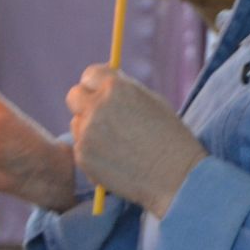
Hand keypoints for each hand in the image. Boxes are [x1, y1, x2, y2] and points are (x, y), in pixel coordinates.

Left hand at [67, 65, 204, 217]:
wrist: (175, 176)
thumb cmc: (170, 137)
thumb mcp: (151, 101)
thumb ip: (124, 90)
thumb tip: (103, 84)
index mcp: (116, 87)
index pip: (90, 74)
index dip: (96, 85)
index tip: (100, 93)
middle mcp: (97, 106)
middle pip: (74, 96)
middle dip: (85, 104)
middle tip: (100, 117)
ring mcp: (87, 132)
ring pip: (76, 124)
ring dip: (89, 130)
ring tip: (117, 145)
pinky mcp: (82, 156)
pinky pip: (80, 148)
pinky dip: (92, 153)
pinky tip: (116, 161)